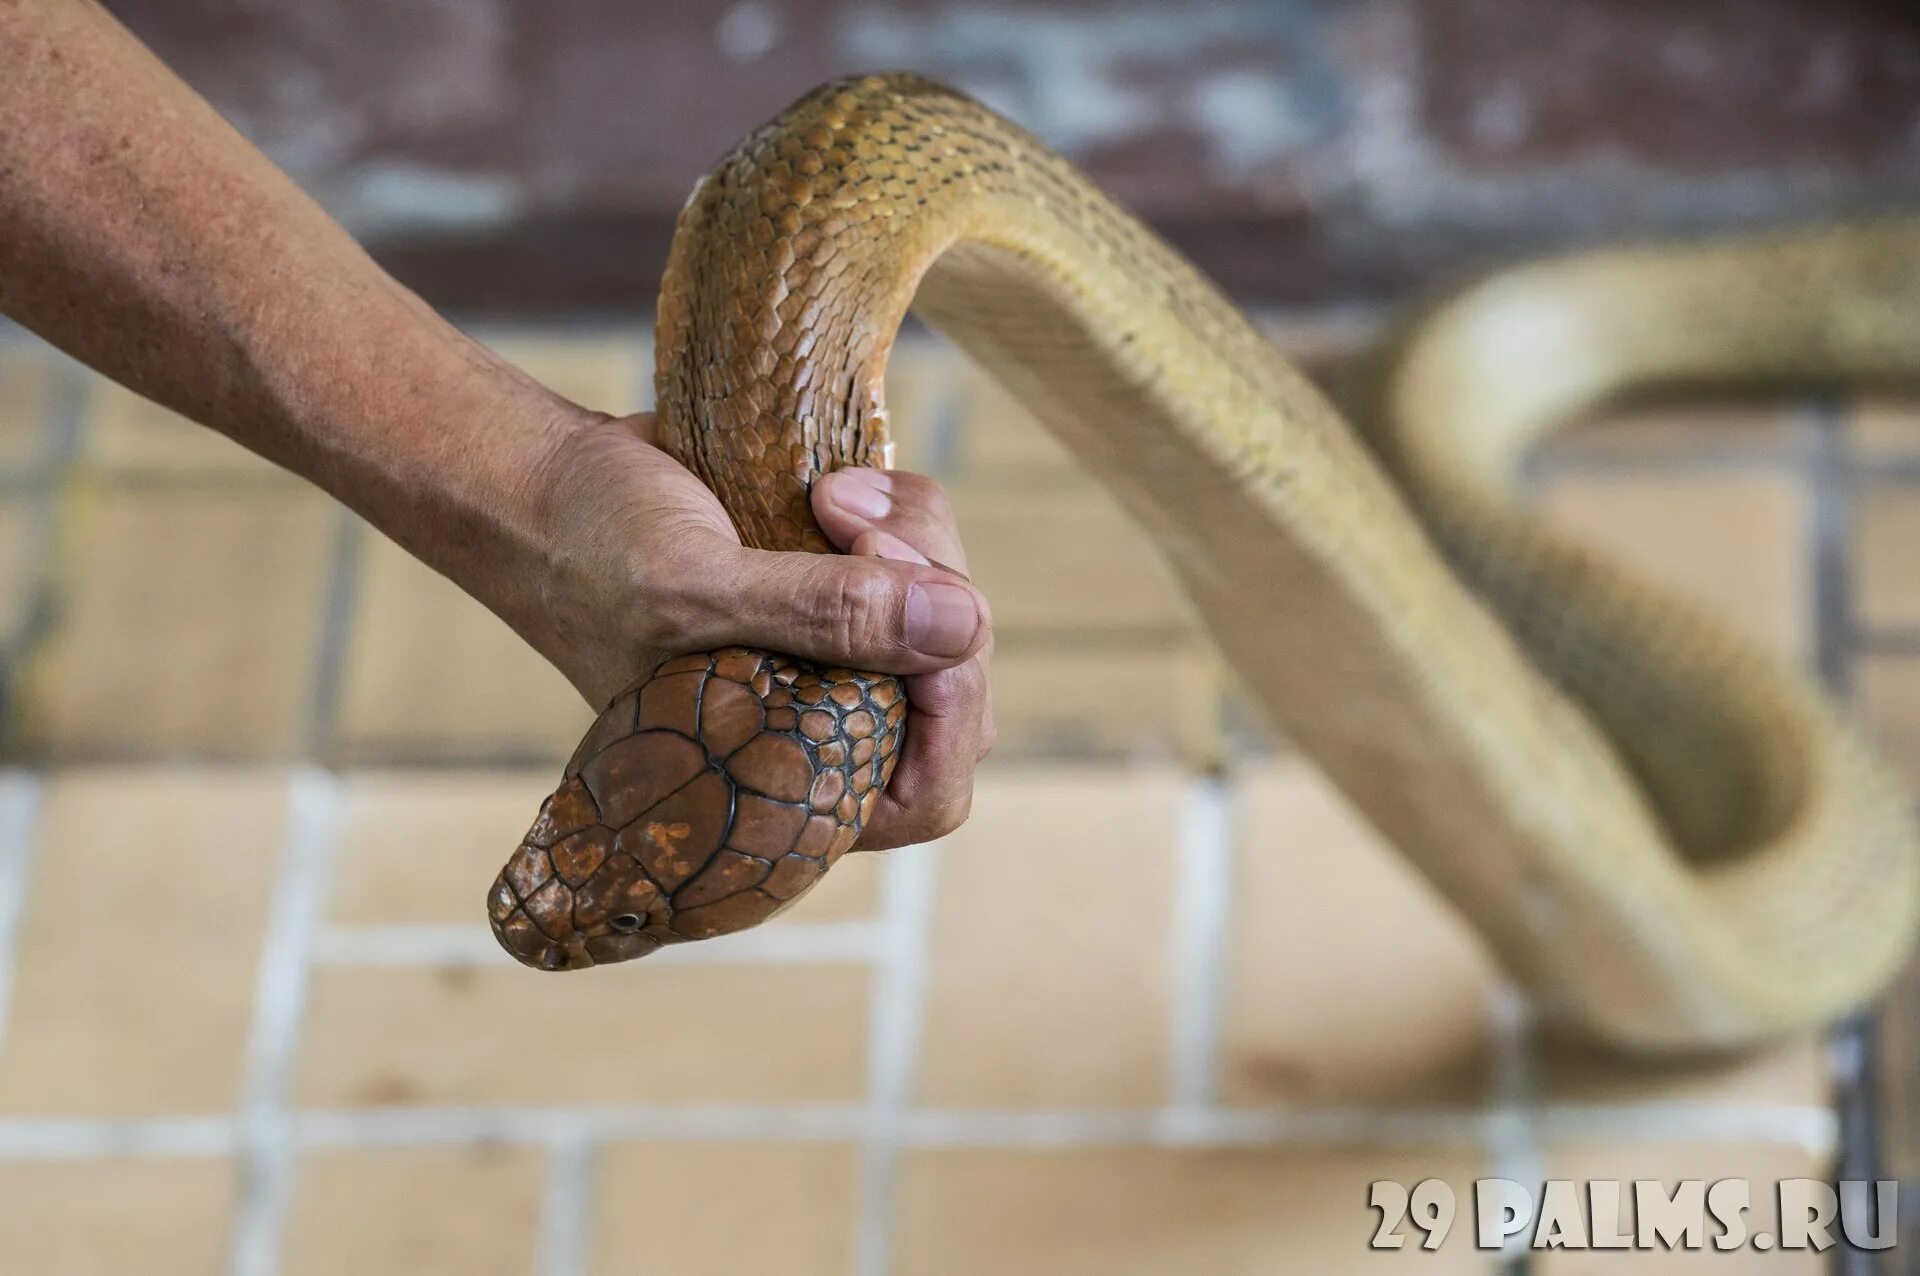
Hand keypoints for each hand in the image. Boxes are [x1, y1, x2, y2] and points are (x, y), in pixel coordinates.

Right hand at [506, 410, 993, 848]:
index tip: (920, 615)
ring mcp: (835, 656)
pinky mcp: (841, 587)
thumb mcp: (695, 587)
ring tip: (828, 494)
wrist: (542, 487)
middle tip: (856, 526)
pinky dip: (898, 508)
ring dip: (914, 535)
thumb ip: (827, 616)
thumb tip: (963, 627)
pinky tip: (831, 485)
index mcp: (780, 778)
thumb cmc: (590, 556)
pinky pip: (922, 556)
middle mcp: (820, 728)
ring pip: (950, 611)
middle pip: (956, 690)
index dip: (952, 715)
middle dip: (933, 595)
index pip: (928, 792)